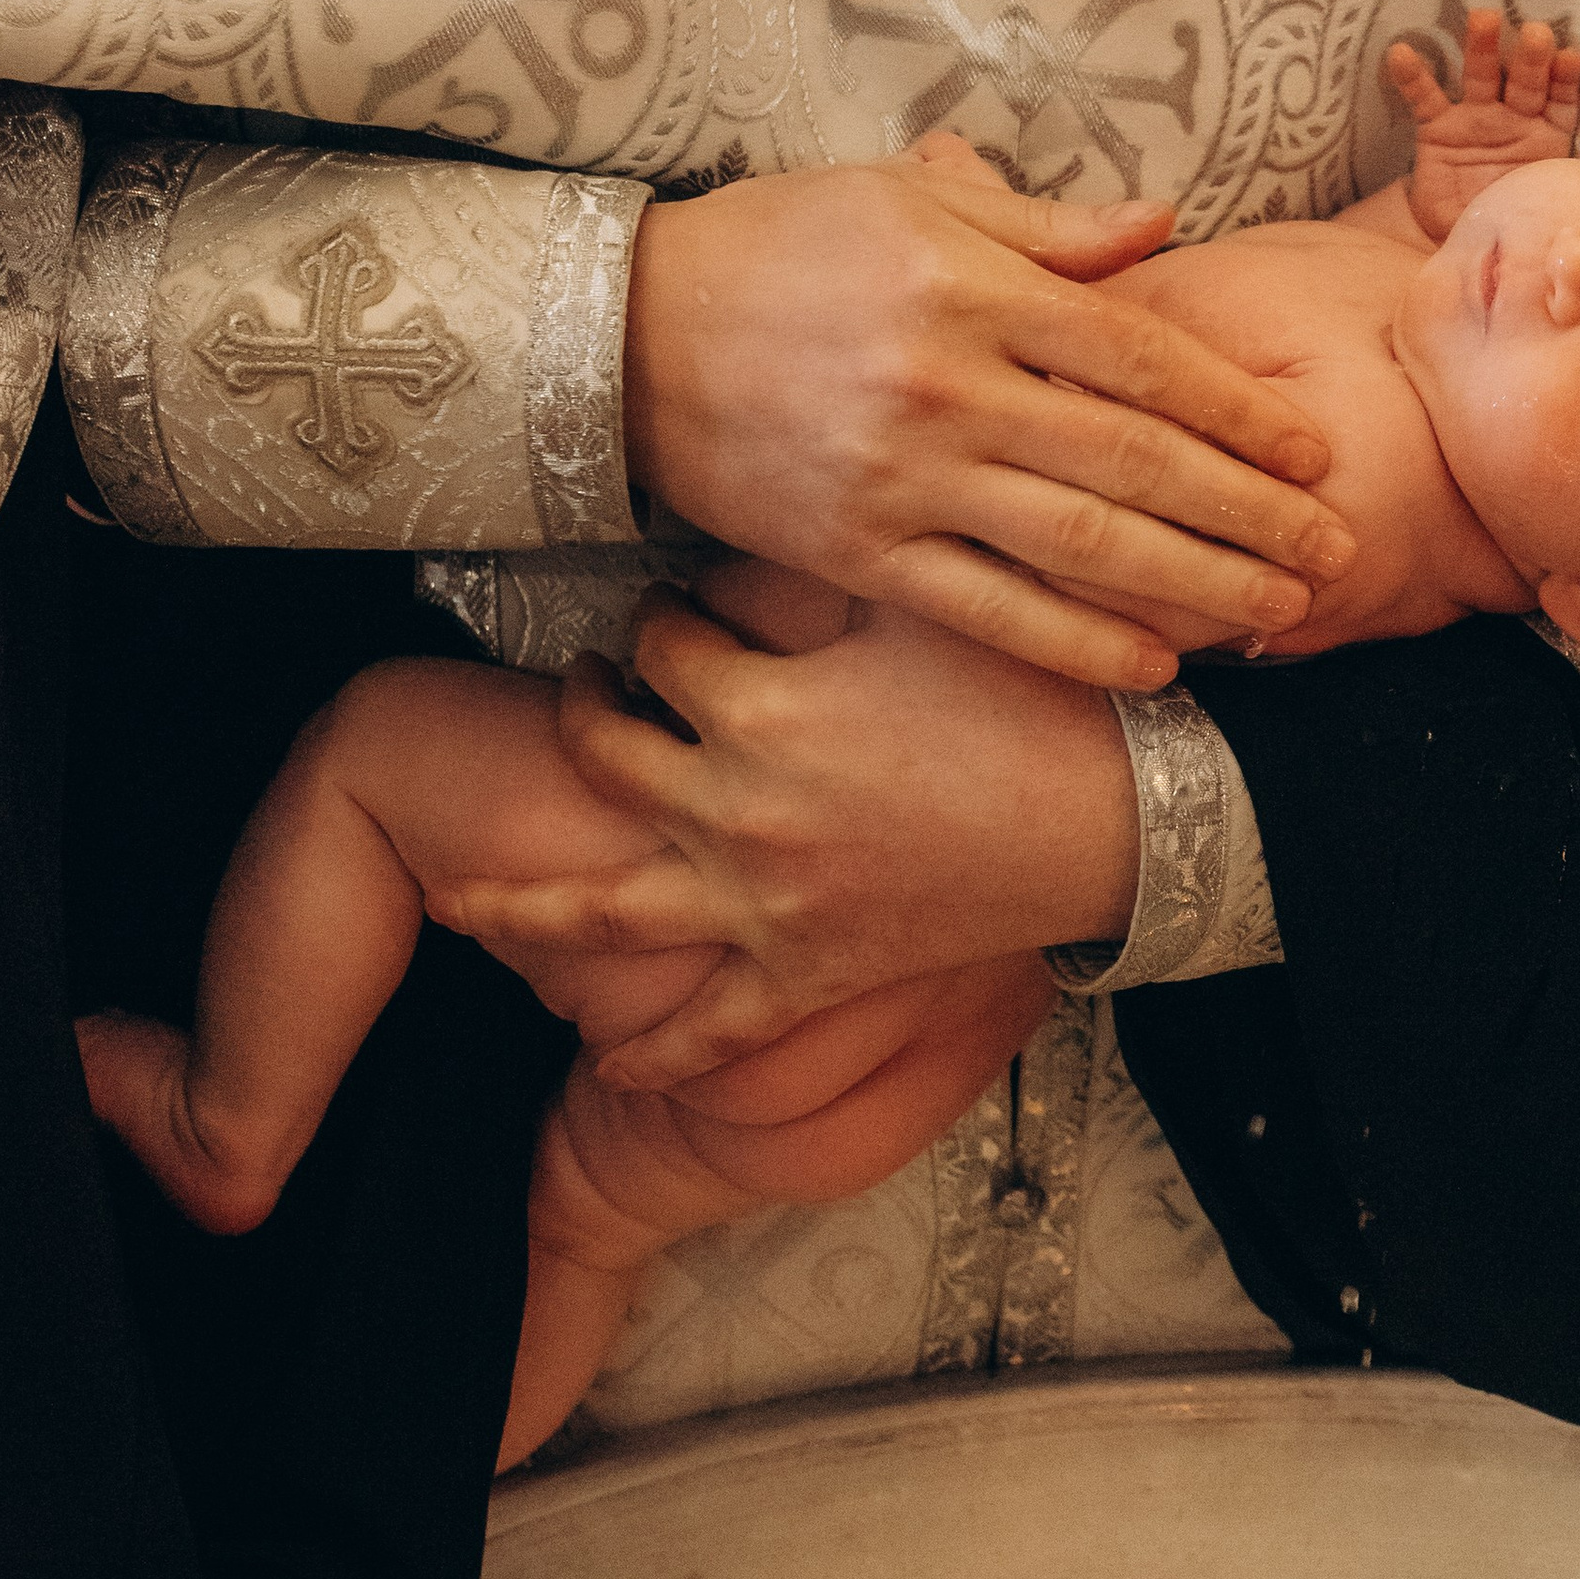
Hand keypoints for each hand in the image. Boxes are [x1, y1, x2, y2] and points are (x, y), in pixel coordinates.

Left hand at [433, 594, 1137, 1084]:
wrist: (1122, 813)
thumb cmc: (1037, 694)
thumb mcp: (930, 597)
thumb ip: (836, 562)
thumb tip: (775, 513)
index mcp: (761, 705)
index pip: (659, 641)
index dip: (658, 615)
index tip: (673, 608)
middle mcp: (735, 806)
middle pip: (602, 750)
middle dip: (586, 704)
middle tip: (589, 684)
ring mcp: (763, 899)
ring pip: (602, 908)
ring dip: (523, 897)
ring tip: (457, 894)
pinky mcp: (811, 971)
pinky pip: (714, 1029)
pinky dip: (658, 1055)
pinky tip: (613, 1065)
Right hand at [621, 154, 1346, 689]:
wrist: (622, 335)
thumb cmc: (779, 247)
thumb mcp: (910, 198)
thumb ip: (1044, 224)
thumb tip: (1161, 222)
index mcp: (976, 287)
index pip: (1144, 355)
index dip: (1239, 409)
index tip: (1313, 449)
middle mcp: (952, 386)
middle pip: (1135, 462)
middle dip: (1250, 511)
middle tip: (1336, 545)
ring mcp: (905, 478)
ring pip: (1080, 546)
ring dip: (1195, 584)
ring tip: (1280, 611)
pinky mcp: (860, 551)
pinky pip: (988, 610)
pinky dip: (1077, 643)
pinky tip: (1154, 664)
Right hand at [1387, 8, 1579, 241]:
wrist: (1466, 240)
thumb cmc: (1514, 216)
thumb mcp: (1544, 206)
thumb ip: (1560, 197)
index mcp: (1547, 134)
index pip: (1560, 102)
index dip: (1565, 81)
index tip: (1570, 58)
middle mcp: (1513, 118)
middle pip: (1525, 81)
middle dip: (1530, 57)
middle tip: (1535, 33)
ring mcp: (1474, 118)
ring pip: (1480, 77)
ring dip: (1482, 47)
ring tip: (1484, 19)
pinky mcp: (1436, 127)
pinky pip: (1424, 98)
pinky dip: (1413, 77)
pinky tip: (1403, 53)